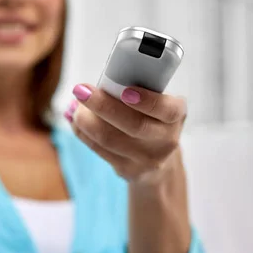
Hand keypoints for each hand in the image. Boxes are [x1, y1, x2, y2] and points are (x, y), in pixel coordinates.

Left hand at [64, 84, 186, 182]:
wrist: (160, 161)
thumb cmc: (152, 120)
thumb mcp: (157, 104)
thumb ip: (138, 90)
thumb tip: (101, 82)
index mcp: (176, 116)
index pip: (167, 110)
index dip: (147, 101)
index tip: (126, 91)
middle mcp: (165, 140)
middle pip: (133, 125)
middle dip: (103, 106)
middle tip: (82, 90)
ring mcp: (147, 159)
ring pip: (110, 139)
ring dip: (86, 120)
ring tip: (76, 107)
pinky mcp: (128, 170)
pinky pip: (99, 150)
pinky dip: (83, 133)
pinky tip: (76, 121)